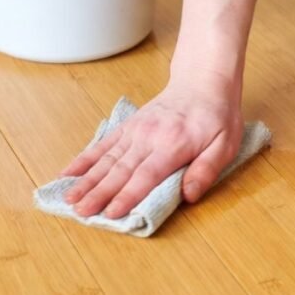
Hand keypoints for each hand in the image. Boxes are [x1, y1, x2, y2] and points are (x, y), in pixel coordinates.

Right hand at [61, 74, 243, 217]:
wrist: (203, 81)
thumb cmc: (217, 117)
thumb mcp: (225, 145)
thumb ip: (206, 170)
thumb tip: (188, 196)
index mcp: (173, 145)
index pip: (145, 175)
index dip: (126, 195)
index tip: (110, 213)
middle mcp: (149, 137)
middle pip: (120, 170)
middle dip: (98, 193)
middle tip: (80, 212)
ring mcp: (135, 130)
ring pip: (106, 158)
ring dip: (86, 179)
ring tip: (69, 197)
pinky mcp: (128, 126)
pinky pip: (103, 144)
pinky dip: (84, 159)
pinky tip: (68, 173)